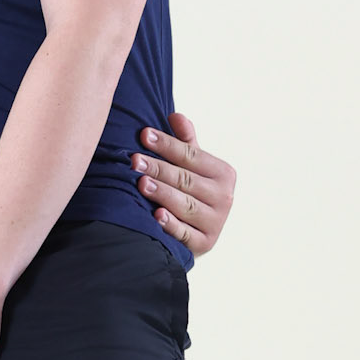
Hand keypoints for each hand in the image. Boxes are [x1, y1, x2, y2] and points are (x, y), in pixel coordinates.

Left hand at [132, 112, 236, 256]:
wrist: (197, 233)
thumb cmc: (191, 193)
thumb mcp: (192, 167)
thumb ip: (186, 143)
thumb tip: (175, 115)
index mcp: (223, 174)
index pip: (191, 155)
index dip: (167, 145)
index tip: (144, 135)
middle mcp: (224, 197)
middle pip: (185, 179)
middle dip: (158, 169)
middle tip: (134, 161)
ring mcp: (215, 222)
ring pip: (185, 205)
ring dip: (162, 194)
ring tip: (141, 184)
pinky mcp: (204, 244)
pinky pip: (185, 233)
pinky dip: (171, 225)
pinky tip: (156, 215)